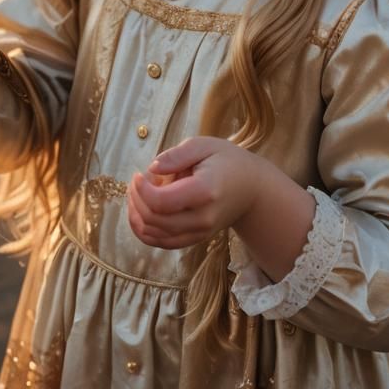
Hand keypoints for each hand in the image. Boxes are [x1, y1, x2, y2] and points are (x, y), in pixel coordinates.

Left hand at [127, 137, 259, 249]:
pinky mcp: (194, 239)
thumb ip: (176, 155)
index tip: (140, 173)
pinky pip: (161, 243)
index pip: (161, 202)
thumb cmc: (227, 162)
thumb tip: (152, 168)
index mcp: (204, 191)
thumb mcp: (204, 145)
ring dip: (136, 215)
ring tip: (139, 194)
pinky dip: (144, 229)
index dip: (141, 190)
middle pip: (154, 220)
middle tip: (139, 180)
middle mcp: (202, 218)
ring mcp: (199, 233)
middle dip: (136, 199)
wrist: (252, 190)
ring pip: (153, 235)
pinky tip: (141, 211)